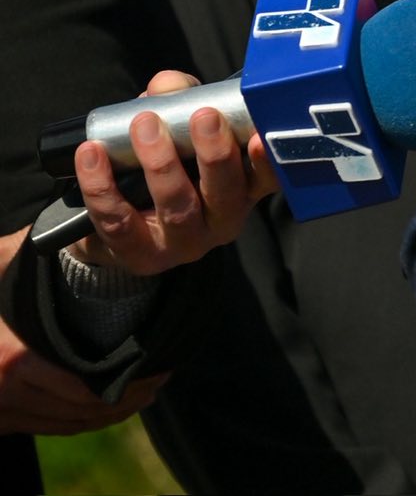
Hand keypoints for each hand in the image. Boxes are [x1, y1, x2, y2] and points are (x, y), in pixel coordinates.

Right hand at [0, 228, 165, 434]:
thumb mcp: (0, 264)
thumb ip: (33, 250)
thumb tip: (82, 229)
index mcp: (14, 360)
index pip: (84, 391)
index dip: (126, 387)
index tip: (157, 371)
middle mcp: (5, 393)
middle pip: (81, 413)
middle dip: (126, 401)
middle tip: (157, 383)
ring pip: (67, 425)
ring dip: (108, 415)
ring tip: (141, 395)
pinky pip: (47, 428)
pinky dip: (79, 421)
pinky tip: (105, 406)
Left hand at [67, 70, 278, 274]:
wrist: (123, 223)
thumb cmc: (168, 165)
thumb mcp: (180, 128)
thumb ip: (179, 99)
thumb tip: (167, 86)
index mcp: (243, 190)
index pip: (266, 179)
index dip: (266, 161)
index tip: (258, 137)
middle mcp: (220, 222)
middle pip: (224, 194)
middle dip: (215, 155)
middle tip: (203, 116)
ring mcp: (181, 244)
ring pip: (176, 208)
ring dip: (160, 164)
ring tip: (144, 124)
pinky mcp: (138, 255)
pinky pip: (118, 222)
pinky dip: (103, 186)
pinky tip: (91, 154)